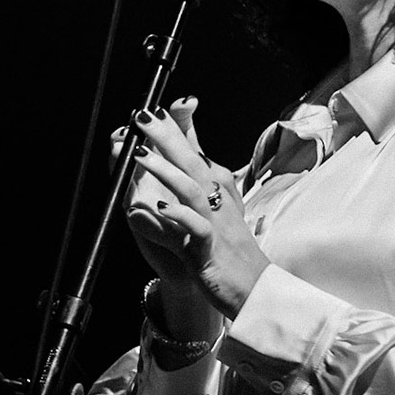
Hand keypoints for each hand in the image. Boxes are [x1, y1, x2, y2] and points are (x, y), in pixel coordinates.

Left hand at [128, 101, 271, 320]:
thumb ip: (191, 177)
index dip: (172, 128)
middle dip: (165, 136)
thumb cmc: (230, 244)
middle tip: (141, 115)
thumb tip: (175, 148)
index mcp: (217, 186)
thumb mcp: (212, 205)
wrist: (254, 288)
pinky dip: (178, 216)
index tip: (150, 107)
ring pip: (191, 189)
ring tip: (140, 153)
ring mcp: (215, 222)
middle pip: (191, 160)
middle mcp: (218, 198)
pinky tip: (158, 206)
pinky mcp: (210, 250)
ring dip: (165, 170)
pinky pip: (196, 229)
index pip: (192, 149)